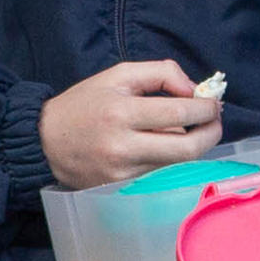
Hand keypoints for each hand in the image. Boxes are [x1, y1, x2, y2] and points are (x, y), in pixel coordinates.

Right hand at [40, 59, 221, 190]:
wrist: (44, 141)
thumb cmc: (83, 104)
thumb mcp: (118, 75)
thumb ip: (160, 73)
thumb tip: (193, 89)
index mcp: (121, 111)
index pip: (179, 112)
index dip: (206, 109)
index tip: (214, 104)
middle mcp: (123, 145)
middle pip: (187, 149)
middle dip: (211, 134)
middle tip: (216, 122)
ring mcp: (122, 172)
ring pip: (176, 164)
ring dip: (193, 147)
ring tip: (193, 131)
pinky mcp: (120, 187)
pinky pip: (160, 175)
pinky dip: (172, 161)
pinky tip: (169, 147)